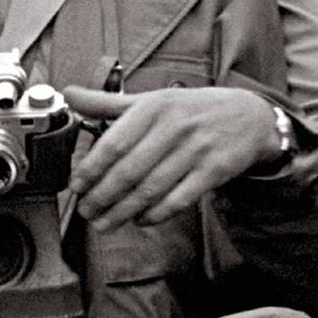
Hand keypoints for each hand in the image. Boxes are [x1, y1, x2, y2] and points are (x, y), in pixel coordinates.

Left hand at [67, 85, 286, 229]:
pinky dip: (157, 214)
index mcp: (153, 108)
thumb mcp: (151, 100)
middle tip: (86, 211)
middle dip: (102, 196)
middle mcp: (175, 127)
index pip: (114, 144)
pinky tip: (140, 220)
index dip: (91, 169)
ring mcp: (197, 149)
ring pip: (151, 188)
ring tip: (104, 223)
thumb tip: (68, 94)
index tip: (76, 187)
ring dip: (123, 211)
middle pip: (129, 171)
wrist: (250, 116)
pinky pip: (180, 199)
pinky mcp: (215, 170)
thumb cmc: (190, 110)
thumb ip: (107, 102)